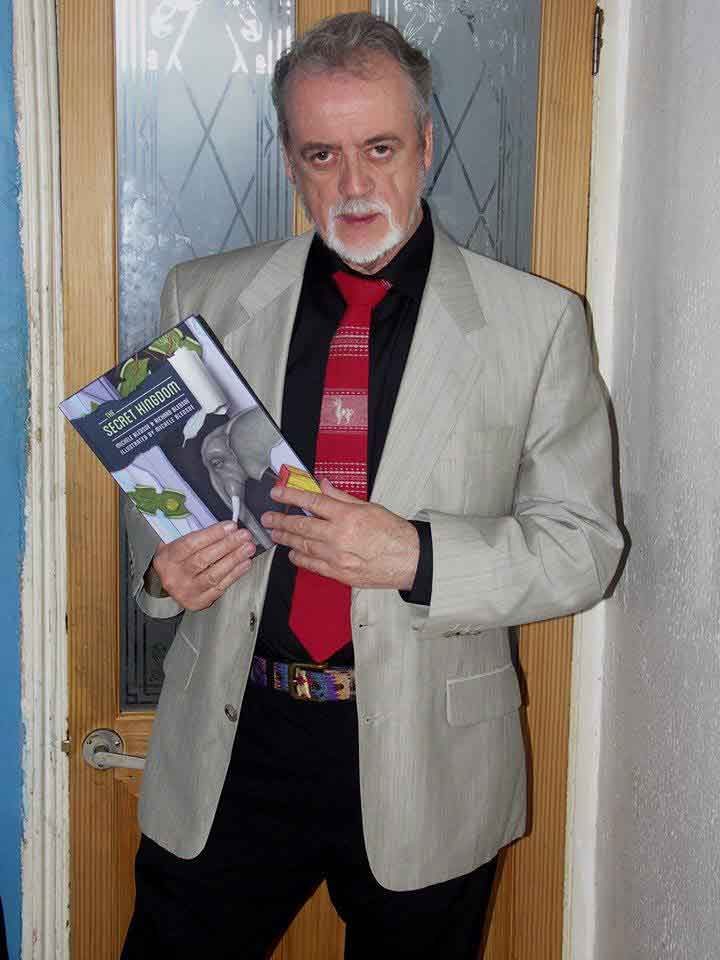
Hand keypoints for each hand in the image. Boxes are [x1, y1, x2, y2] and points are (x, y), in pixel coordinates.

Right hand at [152, 522, 255, 610]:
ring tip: (248, 548)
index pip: (191, 544)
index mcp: (167, 558)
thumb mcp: (176, 544)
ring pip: (214, 574)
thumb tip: (225, 528)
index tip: (230, 526)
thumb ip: (197, 535)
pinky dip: (235, 574)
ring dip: (234, 559)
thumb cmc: (176, 561)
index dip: (213, 534)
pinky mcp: (198, 601)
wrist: (168, 585)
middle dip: (228, 545)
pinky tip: (244, 564)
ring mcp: (186, 591)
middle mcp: (174, 576)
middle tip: (244, 536)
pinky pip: (220, 587)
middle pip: (204, 559)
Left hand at [261, 479, 418, 589]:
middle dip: (280, 520)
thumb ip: (342, 497)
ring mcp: (337, 557)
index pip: (311, 501)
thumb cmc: (394, 533)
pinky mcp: (339, 573)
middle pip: (301, 525)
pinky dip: (299, 558)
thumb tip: (323, 486)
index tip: (276, 493)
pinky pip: (312, 565)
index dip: (290, 495)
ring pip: (303, 545)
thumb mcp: (370, 507)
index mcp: (347, 516)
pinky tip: (292, 552)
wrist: (410, 560)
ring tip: (275, 533)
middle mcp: (339, 536)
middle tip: (267, 517)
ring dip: (286, 538)